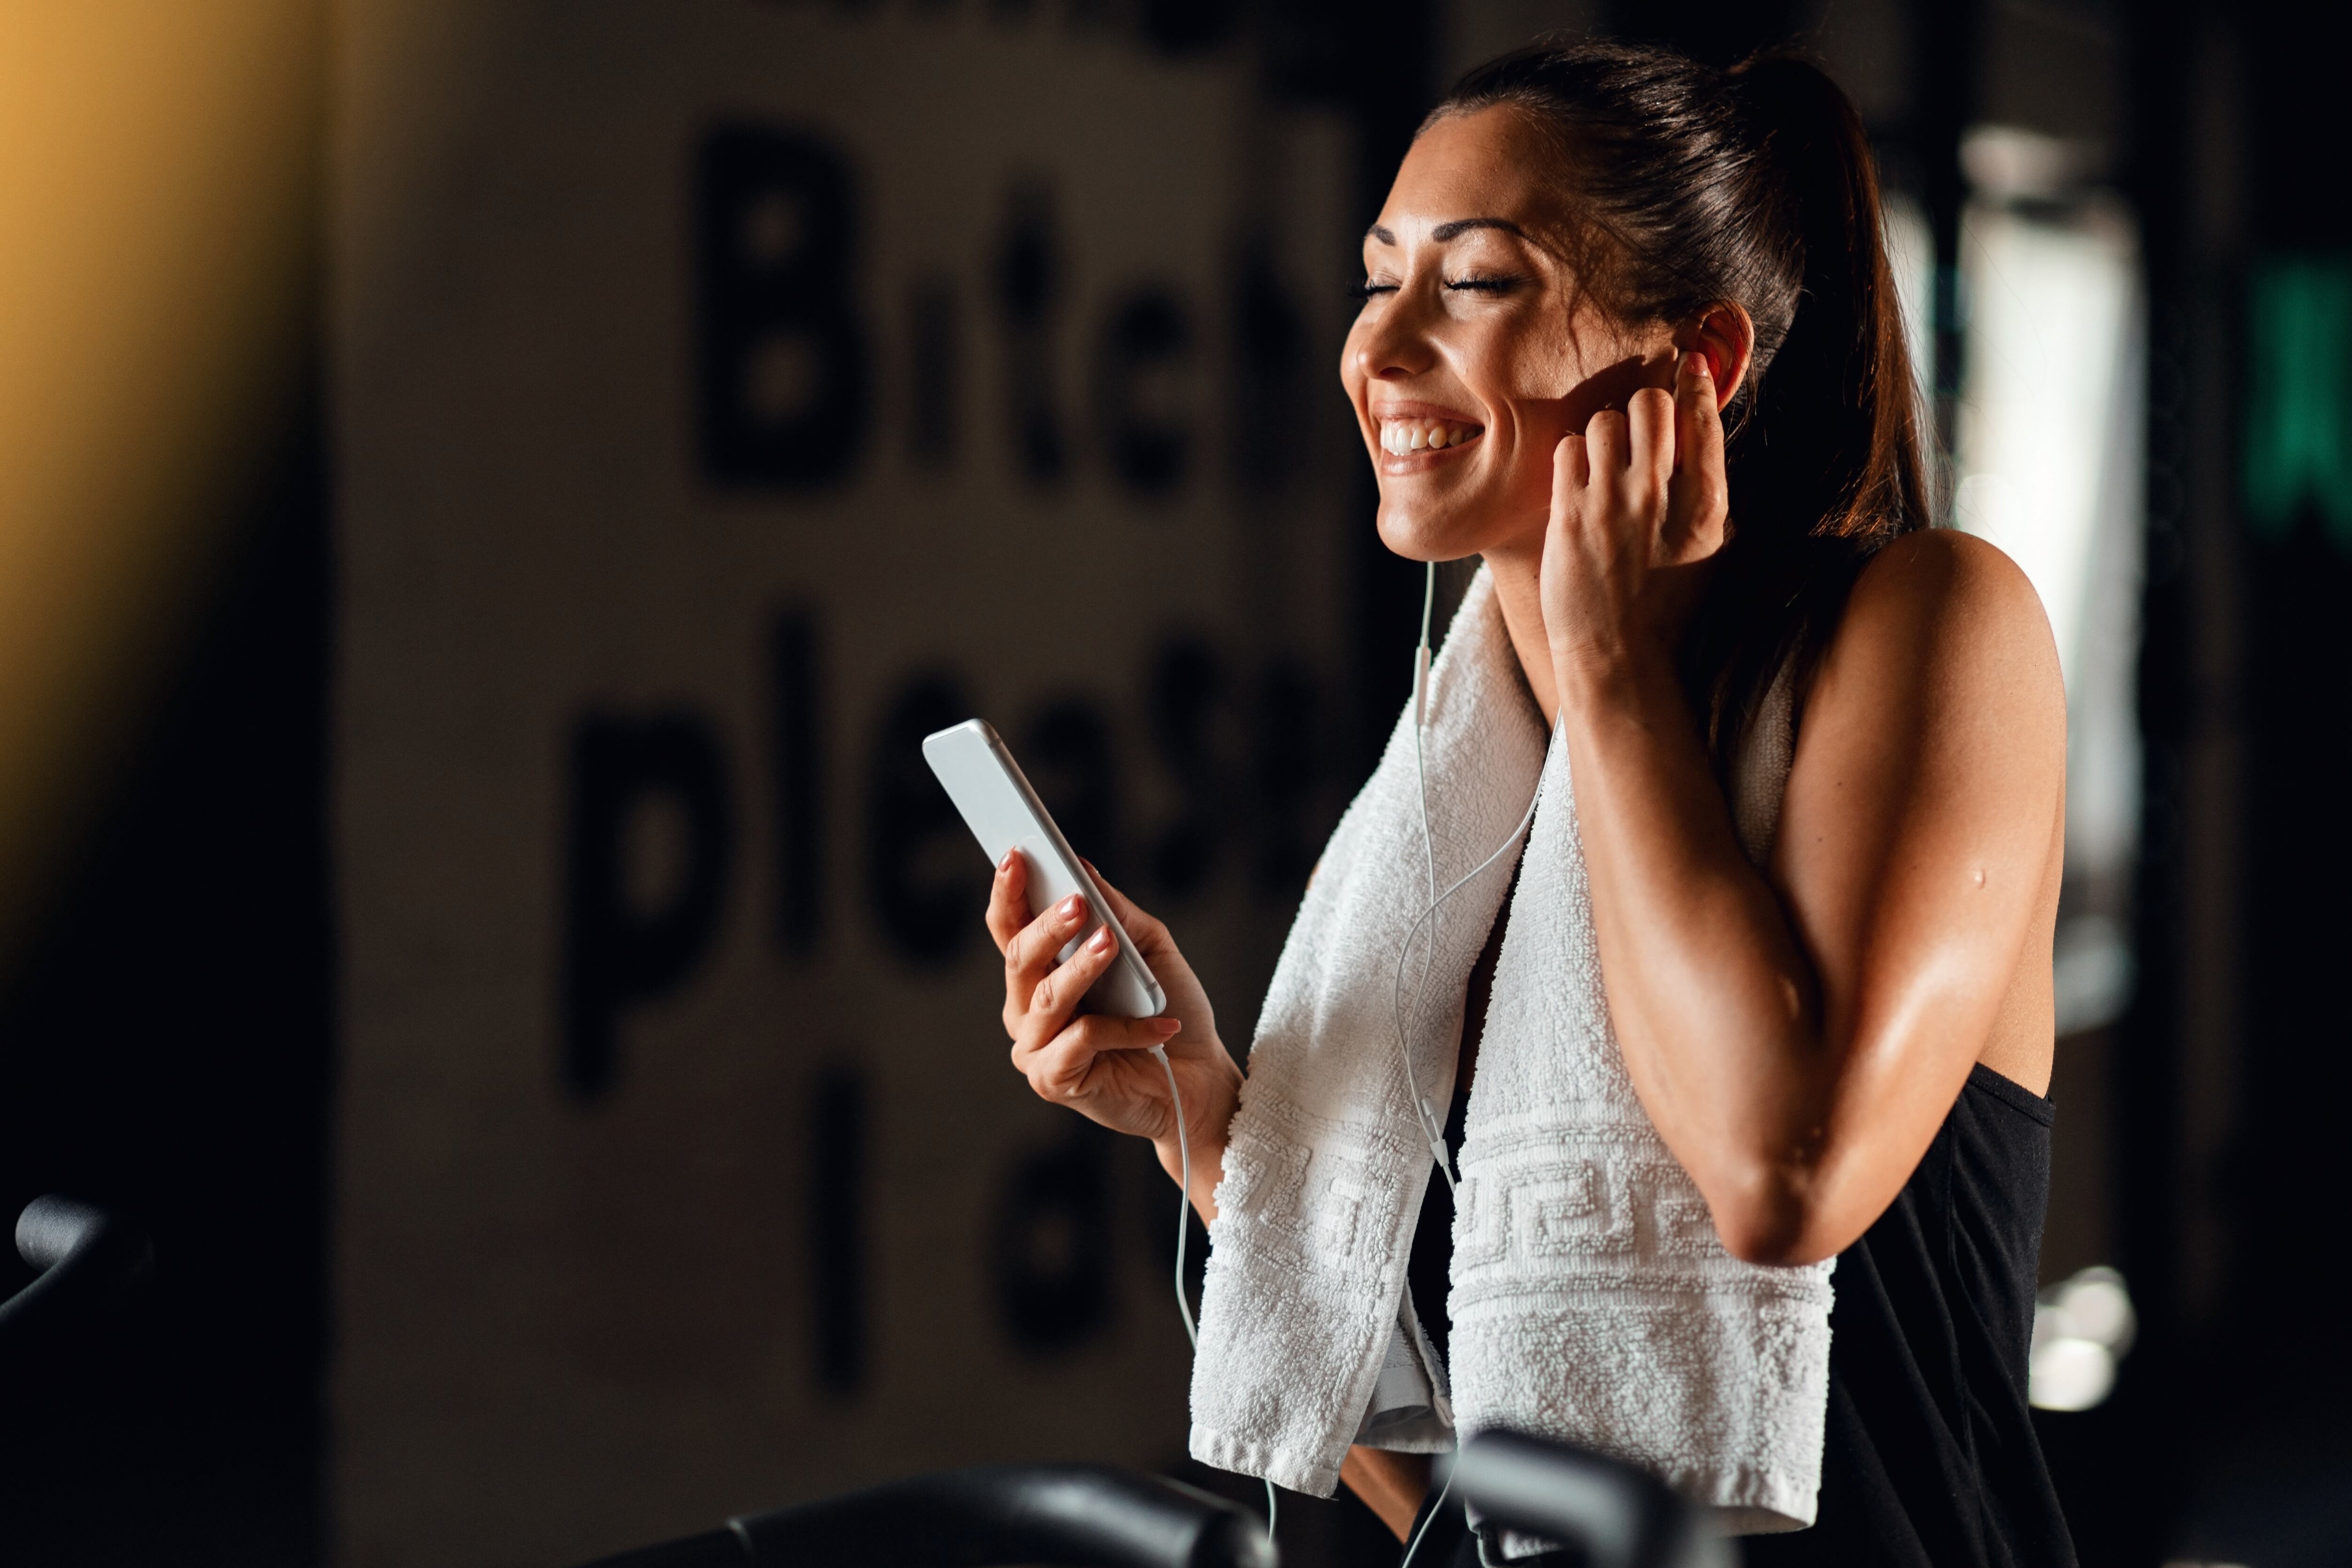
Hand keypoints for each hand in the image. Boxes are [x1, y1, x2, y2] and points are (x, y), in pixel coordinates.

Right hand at [985, 853, 1240, 1202]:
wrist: (1199, 1076)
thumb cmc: (1169, 1008)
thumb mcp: (1151, 950)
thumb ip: (1117, 912)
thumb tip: (1083, 868)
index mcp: (1041, 971)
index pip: (1009, 926)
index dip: (1007, 892)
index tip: (1016, 854)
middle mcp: (1027, 1008)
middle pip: (1019, 958)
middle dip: (1046, 927)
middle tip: (1076, 903)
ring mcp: (1035, 1047)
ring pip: (1046, 997)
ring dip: (1080, 968)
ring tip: (1111, 944)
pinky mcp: (1053, 1080)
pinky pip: (1079, 1040)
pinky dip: (1123, 1029)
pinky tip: (1160, 1025)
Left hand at [1541, 351, 1727, 680]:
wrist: (1618, 656)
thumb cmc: (1667, 605)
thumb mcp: (1709, 547)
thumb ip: (1705, 490)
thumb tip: (1698, 432)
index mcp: (1705, 505)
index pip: (1703, 419)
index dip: (1695, 382)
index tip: (1690, 364)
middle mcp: (1660, 498)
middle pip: (1651, 405)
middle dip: (1644, 408)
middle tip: (1640, 430)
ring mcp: (1611, 506)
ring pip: (1604, 421)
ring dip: (1604, 434)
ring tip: (1605, 463)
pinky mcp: (1569, 517)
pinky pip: (1567, 450)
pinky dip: (1572, 458)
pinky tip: (1579, 483)